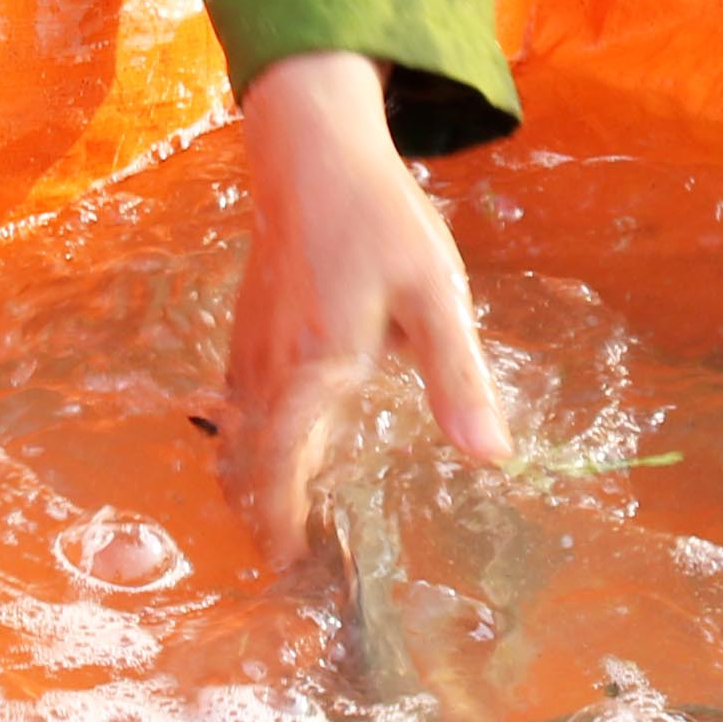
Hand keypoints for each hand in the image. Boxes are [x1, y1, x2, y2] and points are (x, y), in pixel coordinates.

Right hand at [218, 50, 511, 564]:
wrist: (313, 148)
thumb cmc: (379, 216)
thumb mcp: (436, 293)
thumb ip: (459, 379)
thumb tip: (490, 458)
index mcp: (315, 370)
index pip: (282, 474)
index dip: (285, 530)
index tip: (299, 572)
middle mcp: (270, 368)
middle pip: (246, 469)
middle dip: (262, 522)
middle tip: (292, 567)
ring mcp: (249, 346)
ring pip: (233, 440)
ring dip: (250, 489)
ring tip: (280, 527)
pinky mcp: (246, 326)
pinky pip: (232, 407)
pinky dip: (243, 447)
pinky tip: (270, 454)